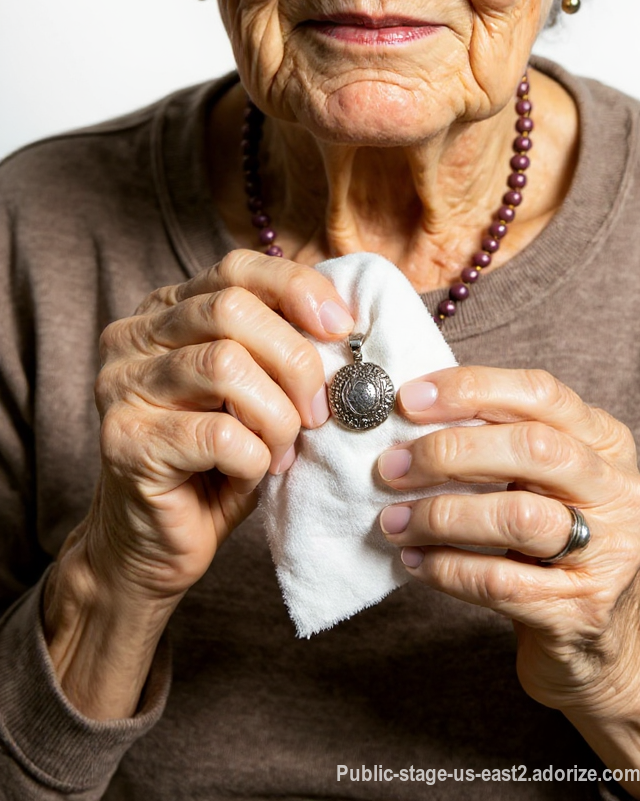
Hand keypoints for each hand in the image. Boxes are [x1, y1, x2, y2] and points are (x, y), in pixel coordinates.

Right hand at [81, 250, 352, 604]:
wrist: (155, 547)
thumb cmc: (216, 465)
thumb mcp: (256, 391)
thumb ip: (280, 348)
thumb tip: (342, 323)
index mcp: (166, 310)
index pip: (236, 268)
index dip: (295, 288)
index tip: (341, 328)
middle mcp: (133, 337)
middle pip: (232, 308)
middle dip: (294, 359)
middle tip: (317, 410)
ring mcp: (121, 386)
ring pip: (225, 365)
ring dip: (277, 415)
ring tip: (282, 448)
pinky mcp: (124, 441)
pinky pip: (218, 433)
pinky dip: (255, 456)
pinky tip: (254, 472)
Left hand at [377, 367, 639, 796]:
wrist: (606, 648)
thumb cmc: (554, 547)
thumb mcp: (544, 484)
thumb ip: (498, 443)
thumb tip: (410, 413)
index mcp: (607, 443)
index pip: (540, 393)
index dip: (472, 389)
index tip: (409, 400)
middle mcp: (620, 491)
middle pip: (533, 448)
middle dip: (451, 452)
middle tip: (392, 467)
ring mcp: (611, 553)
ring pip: (518, 516)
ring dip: (442, 515)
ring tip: (395, 521)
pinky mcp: (585, 611)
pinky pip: (501, 582)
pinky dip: (448, 568)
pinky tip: (415, 562)